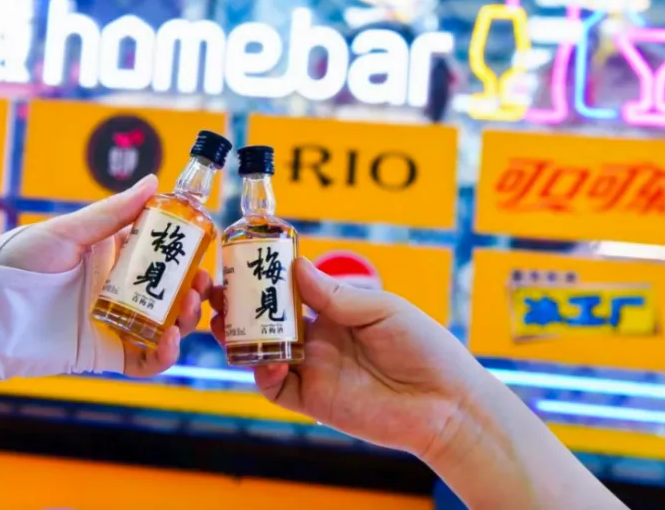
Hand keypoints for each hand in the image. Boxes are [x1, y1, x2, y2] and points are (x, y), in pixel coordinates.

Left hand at [0, 174, 210, 377]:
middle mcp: (119, 287)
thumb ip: (112, 213)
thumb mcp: (68, 232)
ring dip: (186, 317)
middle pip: (171, 289)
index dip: (187, 250)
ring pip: (166, 324)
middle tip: (202, 283)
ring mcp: (116, 321)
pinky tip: (170, 339)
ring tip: (188, 307)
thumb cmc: (17, 262)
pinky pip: (145, 360)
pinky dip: (165, 354)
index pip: (161, 250)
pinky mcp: (106, 353)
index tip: (205, 245)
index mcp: (112, 254)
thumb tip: (153, 182)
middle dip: (193, 287)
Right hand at [210, 257, 471, 460]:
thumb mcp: (382, 310)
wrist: (446, 403)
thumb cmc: (424, 347)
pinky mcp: (314, 401)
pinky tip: (268, 358)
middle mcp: (319, 340)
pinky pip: (277, 388)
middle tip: (218, 293)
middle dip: (241, 308)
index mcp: (336, 312)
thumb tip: (297, 267)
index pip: (290, 292)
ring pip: (264, 353)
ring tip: (223, 322)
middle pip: (268, 322)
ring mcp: (315, 370)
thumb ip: (337, 295)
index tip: (243, 261)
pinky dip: (264, 373)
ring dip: (240, 338)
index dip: (265, 279)